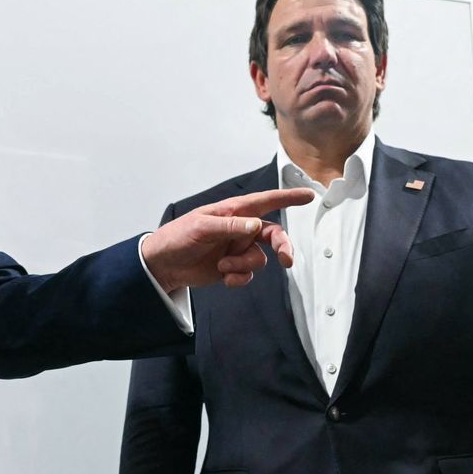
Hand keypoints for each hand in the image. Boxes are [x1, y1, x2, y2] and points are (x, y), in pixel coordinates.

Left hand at [141, 188, 316, 291]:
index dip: (288, 198)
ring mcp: (237, 248)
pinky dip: (239, 278)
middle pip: (273, 235)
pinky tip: (223, 277)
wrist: (163, 265)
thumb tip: (257, 225)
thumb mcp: (201, 228)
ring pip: (260, 258)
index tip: (309, 196)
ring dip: (244, 265)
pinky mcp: (232, 267)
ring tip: (223, 266)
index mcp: (233, 212)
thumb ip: (230, 226)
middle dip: (282, 247)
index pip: (266, 202)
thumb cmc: (178, 237)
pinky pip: (248, 274)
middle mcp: (239, 229)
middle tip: (287, 260)